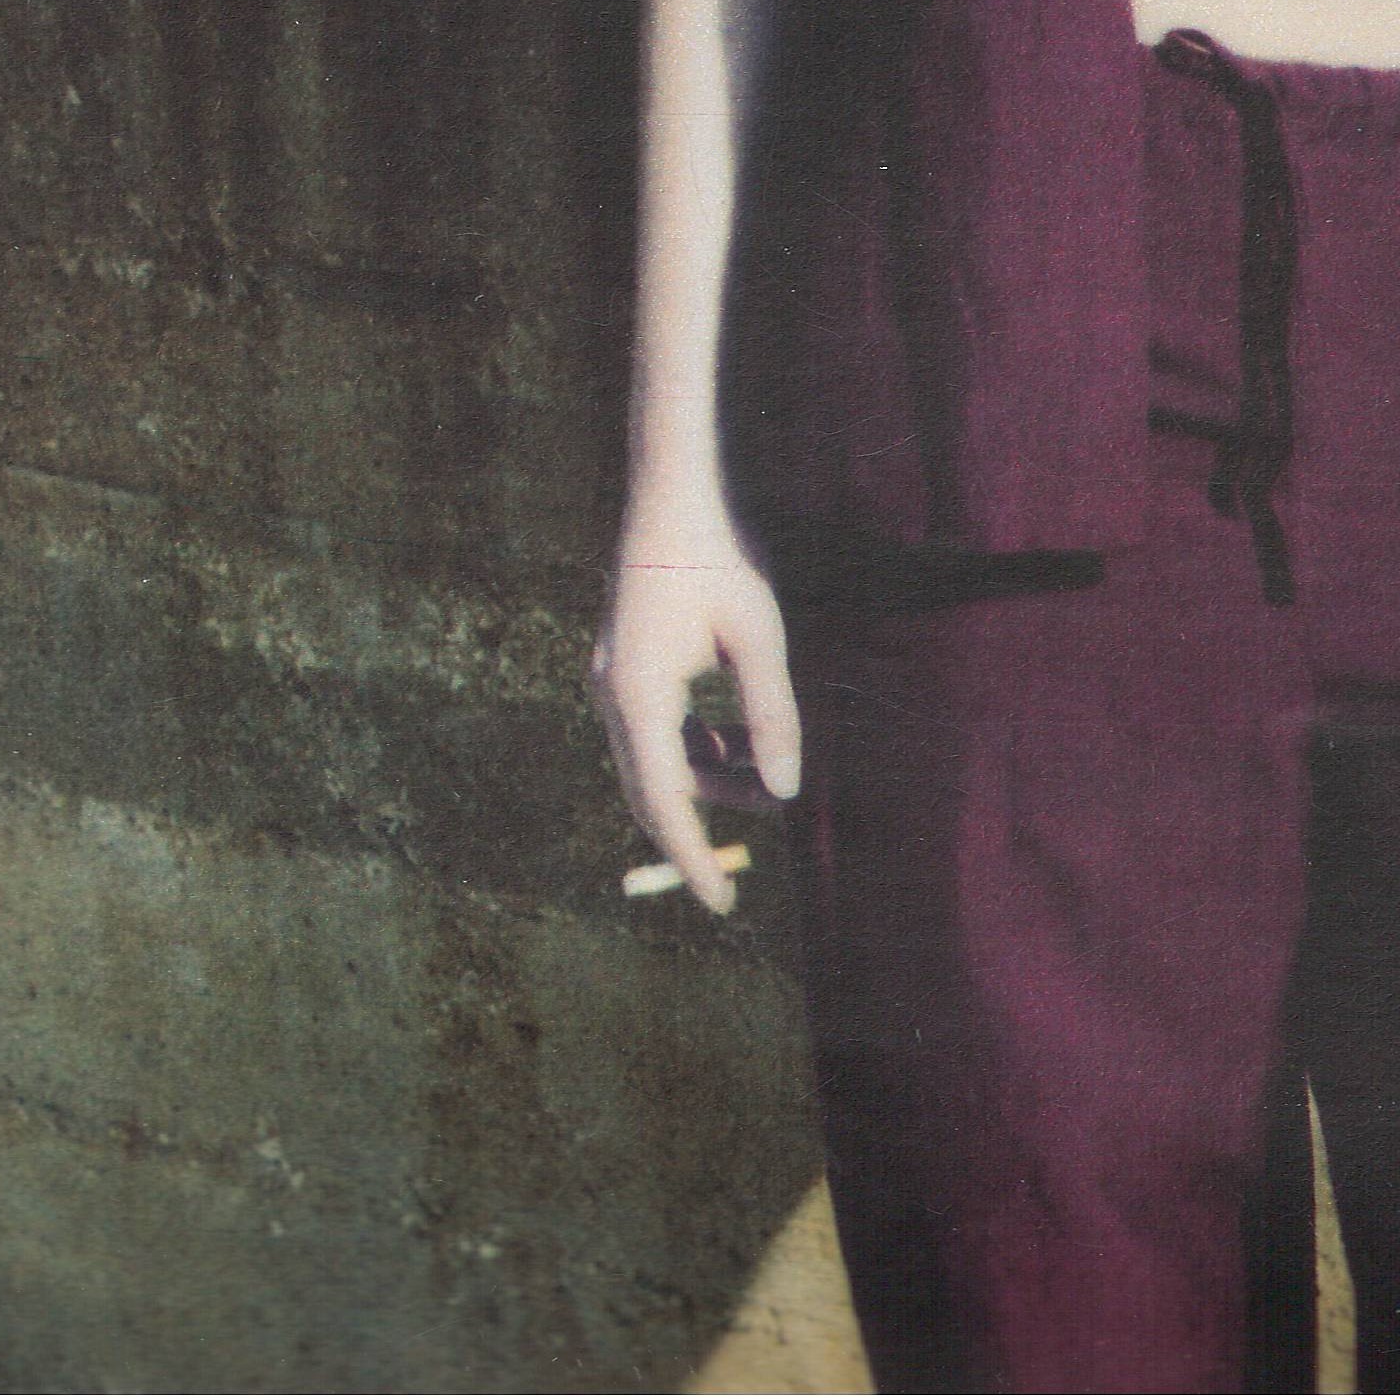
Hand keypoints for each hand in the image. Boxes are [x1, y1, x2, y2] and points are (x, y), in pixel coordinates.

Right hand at [590, 511, 801, 914]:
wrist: (671, 495)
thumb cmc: (717, 559)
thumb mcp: (757, 637)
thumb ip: (772, 716)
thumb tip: (787, 793)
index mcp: (637, 694)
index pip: (662, 800)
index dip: (692, 855)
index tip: (721, 904)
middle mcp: (612, 695)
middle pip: (651, 787)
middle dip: (704, 820)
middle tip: (757, 846)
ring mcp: (612, 680)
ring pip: (655, 760)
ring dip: (707, 779)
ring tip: (769, 783)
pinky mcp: (624, 667)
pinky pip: (655, 730)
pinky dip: (695, 747)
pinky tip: (742, 745)